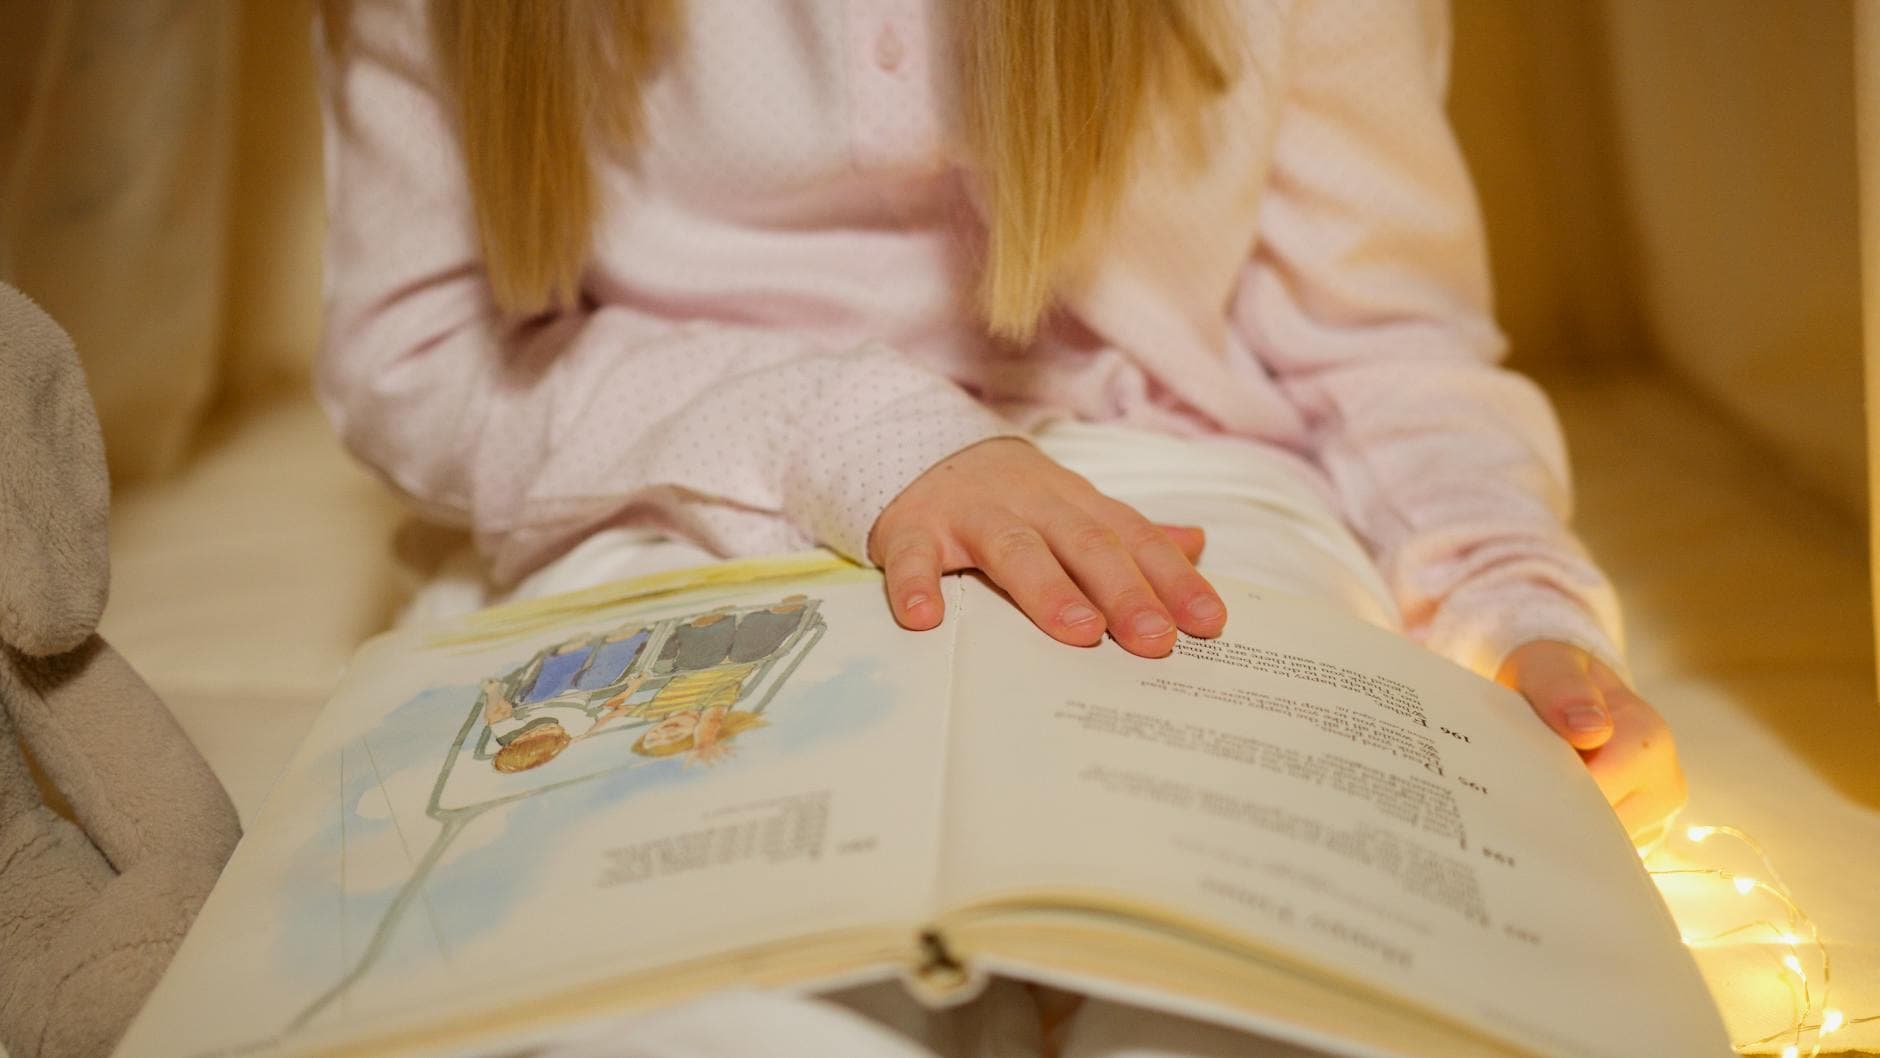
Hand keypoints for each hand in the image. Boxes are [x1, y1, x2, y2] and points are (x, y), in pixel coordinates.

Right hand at [868, 438, 1225, 656]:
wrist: (920, 449)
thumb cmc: (1012, 497)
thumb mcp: (1073, 505)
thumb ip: (1129, 532)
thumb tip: (1198, 544)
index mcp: (1074, 503)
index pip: (1133, 538)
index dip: (1171, 578)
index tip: (1206, 623)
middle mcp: (1030, 505)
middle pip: (1083, 543)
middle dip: (1123, 590)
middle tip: (1153, 638)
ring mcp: (970, 514)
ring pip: (1013, 548)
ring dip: (1046, 589)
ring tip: (1078, 632)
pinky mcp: (912, 529)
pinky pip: (913, 556)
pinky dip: (916, 585)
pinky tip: (926, 619)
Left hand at [1498, 641, 1687, 842]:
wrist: (1569, 694)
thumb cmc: (1556, 680)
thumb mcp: (1549, 667)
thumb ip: (1563, 690)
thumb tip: (1592, 729)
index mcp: (1649, 740)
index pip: (1598, 792)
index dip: (1549, 796)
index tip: (1505, 796)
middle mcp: (1664, 785)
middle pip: (1602, 828)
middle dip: (1553, 819)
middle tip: (1504, 809)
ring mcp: (1656, 817)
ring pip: (1602, 849)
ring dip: (1560, 834)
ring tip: (1520, 810)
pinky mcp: (1640, 838)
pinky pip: (1602, 855)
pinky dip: (1569, 843)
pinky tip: (1540, 824)